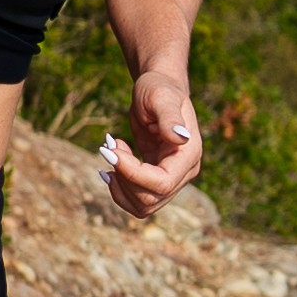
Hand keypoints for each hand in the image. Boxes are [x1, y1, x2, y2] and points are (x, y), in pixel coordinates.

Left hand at [98, 73, 203, 219]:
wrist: (158, 89)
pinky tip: (110, 167)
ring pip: (143, 207)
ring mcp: (172, 179)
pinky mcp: (156, 180)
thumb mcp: (161, 97)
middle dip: (123, 178)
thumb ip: (170, 118)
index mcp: (189, 155)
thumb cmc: (159, 89)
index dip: (132, 173)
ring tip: (109, 154)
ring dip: (119, 187)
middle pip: (150, 199)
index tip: (110, 149)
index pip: (162, 183)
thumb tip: (181, 138)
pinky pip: (137, 201)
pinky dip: (119, 189)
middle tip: (107, 148)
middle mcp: (184, 173)